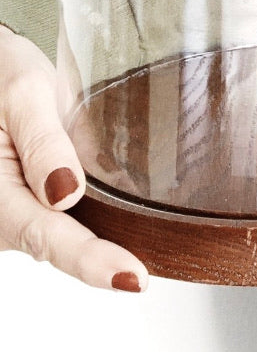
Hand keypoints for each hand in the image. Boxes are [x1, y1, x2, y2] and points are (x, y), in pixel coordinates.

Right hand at [0, 25, 148, 290]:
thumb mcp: (23, 92)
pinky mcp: (30, 205)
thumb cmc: (0, 73)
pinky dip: (96, 222)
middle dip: (103, 258)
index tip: (131, 277)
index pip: (45, 235)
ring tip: (142, 251)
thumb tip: (65, 193)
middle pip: (57, 245)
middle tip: (146, 273)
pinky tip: (128, 218)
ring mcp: (15, 213)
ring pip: (62, 236)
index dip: (90, 259)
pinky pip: (64, 221)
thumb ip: (43, 141)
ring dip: (102, 241)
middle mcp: (1, 214)